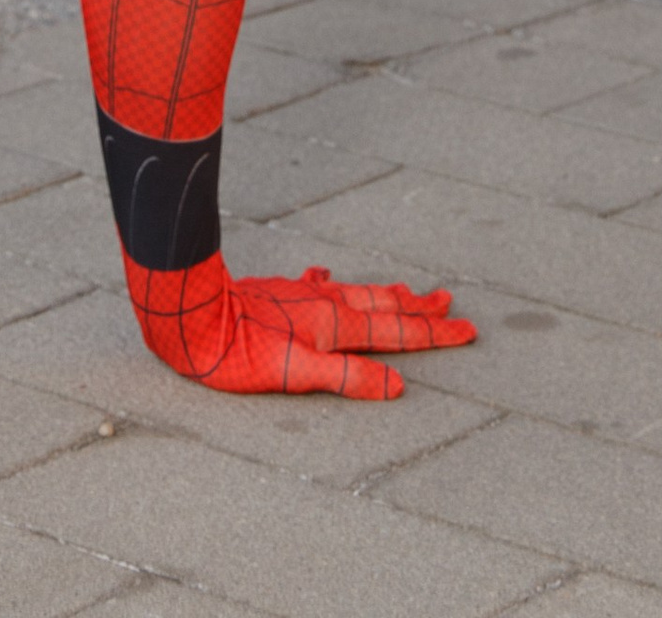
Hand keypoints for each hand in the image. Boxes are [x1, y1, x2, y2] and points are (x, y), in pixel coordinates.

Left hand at [126, 255, 474, 397]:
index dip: (433, 335)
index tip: (467, 330)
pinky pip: (319, 284)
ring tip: (409, 291)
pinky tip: (326, 275)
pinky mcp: (281, 292)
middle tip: (450, 303)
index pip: (395, 333)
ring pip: (356, 292)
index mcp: (335, 325)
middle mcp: (326, 303)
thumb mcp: (297, 374)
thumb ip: (347, 378)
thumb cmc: (240, 352)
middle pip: (383, 307)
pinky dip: (333, 283)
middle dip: (418, 310)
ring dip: (386, 294)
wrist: (194, 315)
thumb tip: (397, 386)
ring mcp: (304, 295)